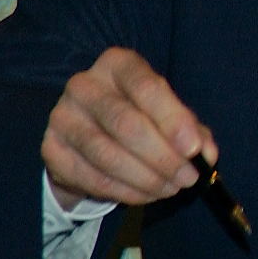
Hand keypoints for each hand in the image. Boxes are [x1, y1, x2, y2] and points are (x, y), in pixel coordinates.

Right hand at [41, 47, 216, 208]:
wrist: (91, 134)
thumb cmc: (140, 116)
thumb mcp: (168, 114)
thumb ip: (191, 130)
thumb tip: (206, 155)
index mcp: (117, 64)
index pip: (146, 86)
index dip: (173, 119)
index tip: (194, 149)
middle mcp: (84, 84)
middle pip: (125, 123)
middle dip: (162, 156)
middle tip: (187, 178)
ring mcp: (62, 116)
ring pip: (107, 154)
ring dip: (146, 178)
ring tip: (171, 188)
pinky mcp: (51, 149)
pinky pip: (91, 177)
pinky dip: (125, 191)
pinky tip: (146, 194)